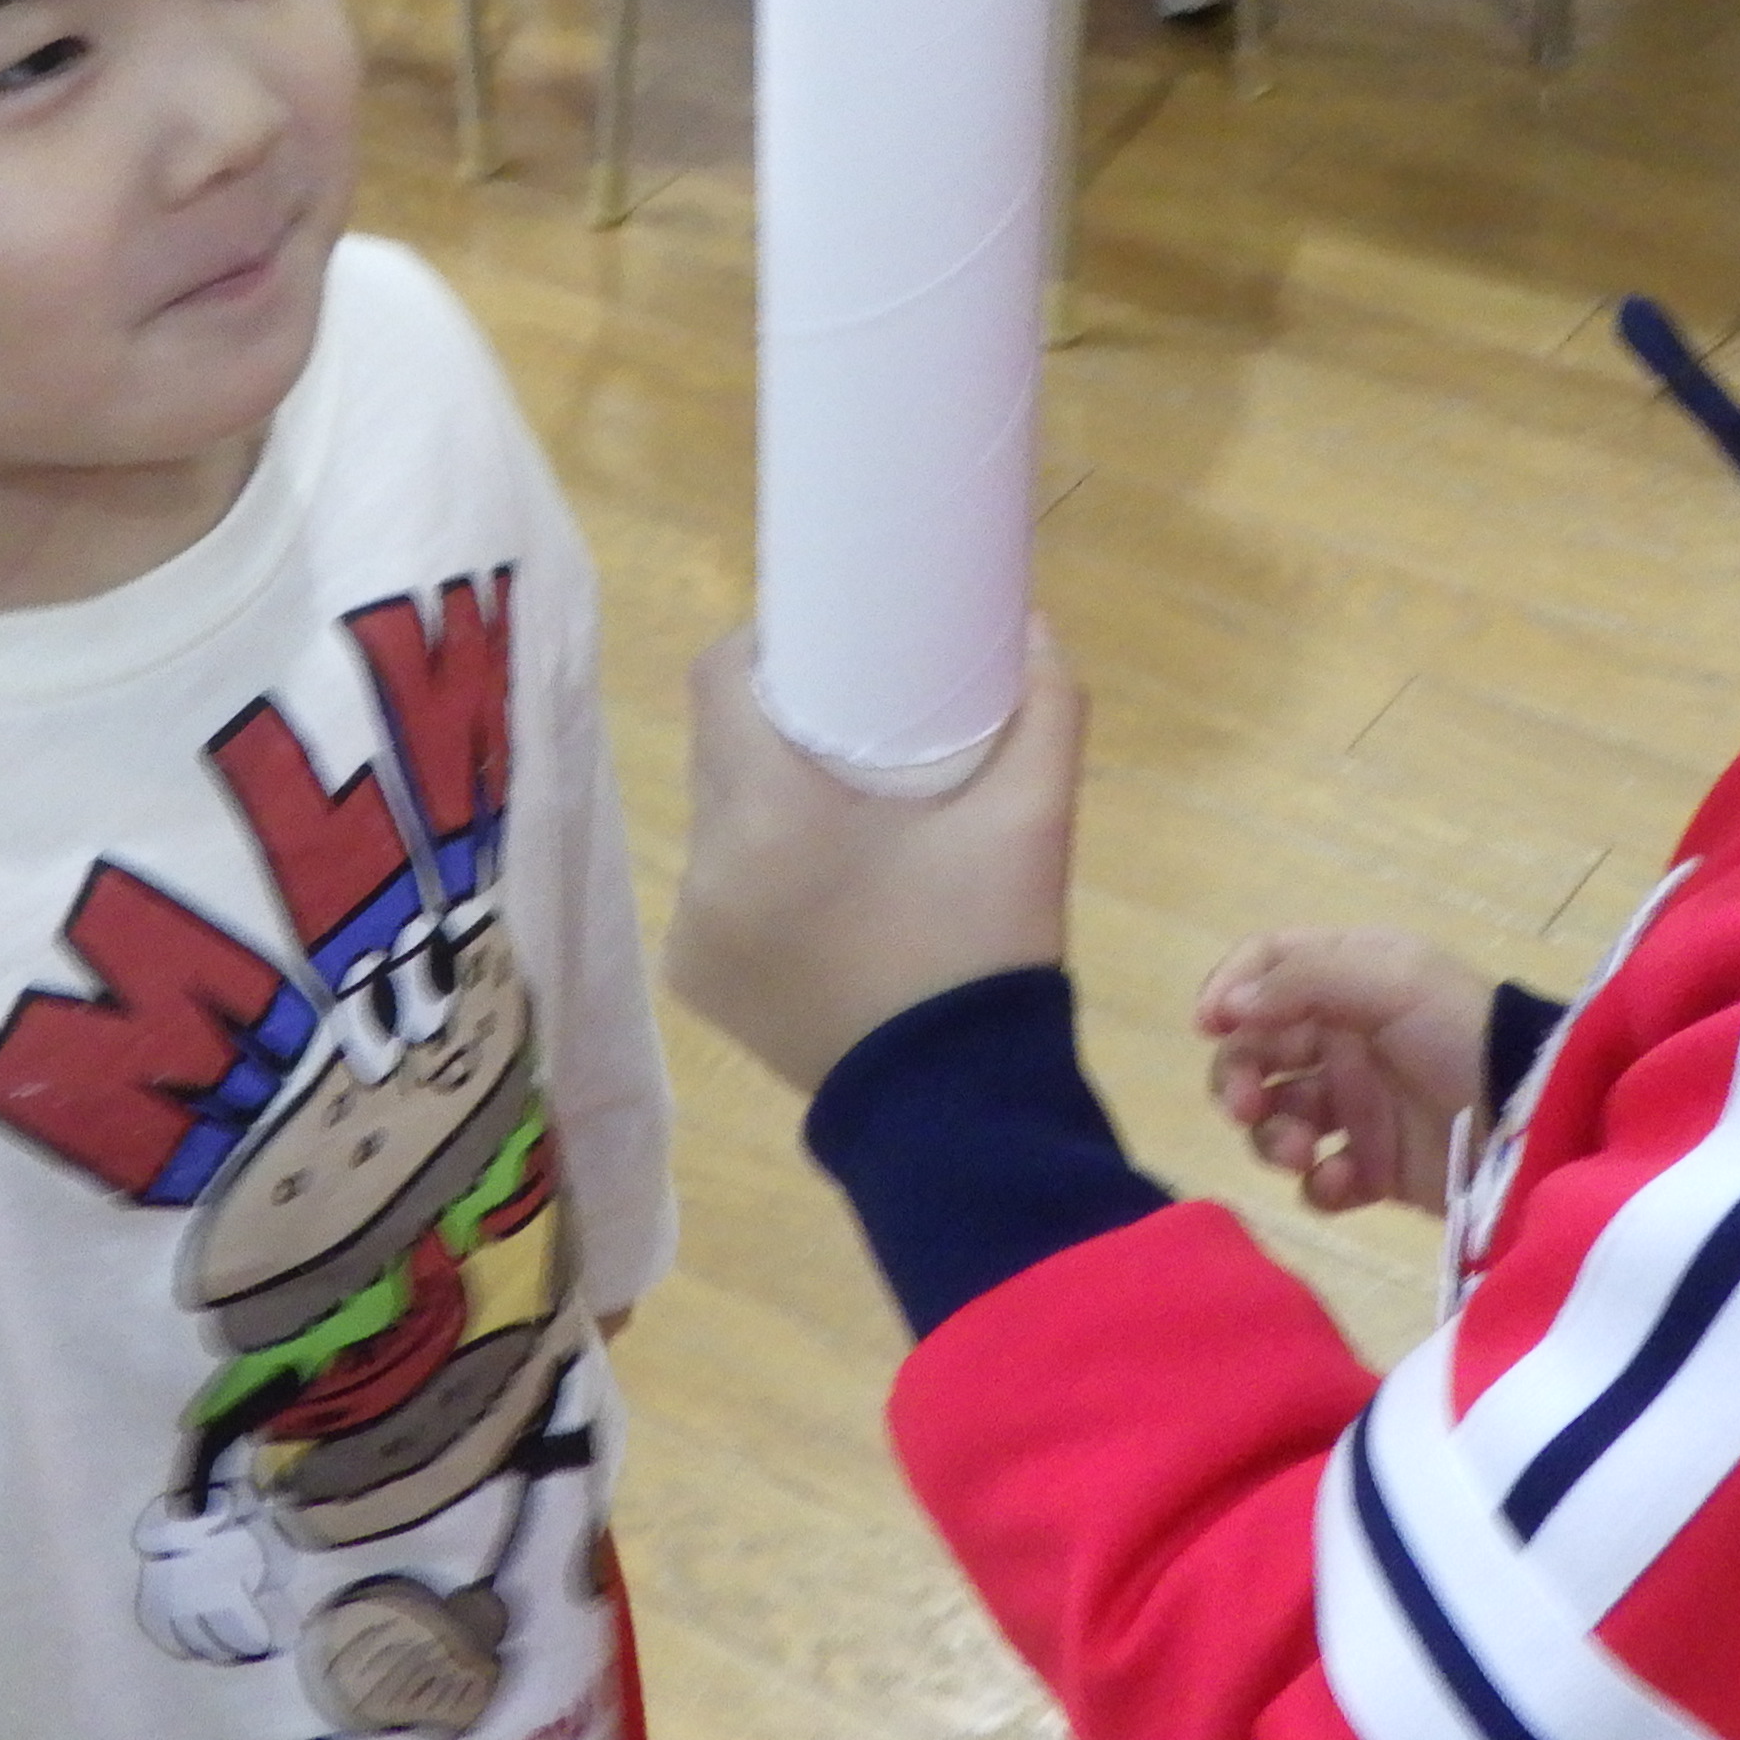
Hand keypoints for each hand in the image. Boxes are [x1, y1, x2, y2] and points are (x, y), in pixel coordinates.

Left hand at [667, 625, 1083, 1089]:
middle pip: (721, 750)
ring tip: (838, 809)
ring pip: (719, 823)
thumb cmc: (983, 951)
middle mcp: (707, 867)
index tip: (821, 646)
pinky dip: (755, 877)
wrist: (956, 1113)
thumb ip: (1046, 710)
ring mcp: (693, 933)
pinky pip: (716, 896)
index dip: (763, 645)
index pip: (720, 679)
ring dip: (763, 803)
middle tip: (849, 718)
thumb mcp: (1034, 823)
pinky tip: (813, 885)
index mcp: (767, 814)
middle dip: (775, 724)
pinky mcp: (699, 983)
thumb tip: (1032, 626)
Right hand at [1198, 928, 1497, 1214]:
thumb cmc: (1458, 1032)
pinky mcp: (1377, 1167)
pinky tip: (1344, 1181)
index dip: (1229, 992)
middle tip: (1243, 1106)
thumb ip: (1301, 982)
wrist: (1529, 1118)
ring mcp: (1360, 1107)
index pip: (1266, 970)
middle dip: (1237, 1078)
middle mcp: (1346, 1040)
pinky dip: (1319, 1185)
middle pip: (1256, 1053)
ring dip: (1272, 1137)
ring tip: (1302, 1150)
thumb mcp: (1389, 980)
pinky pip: (1320, 1181)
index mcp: (1349, 981)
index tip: (1211, 1027)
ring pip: (1278, 1120)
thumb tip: (1225, 1008)